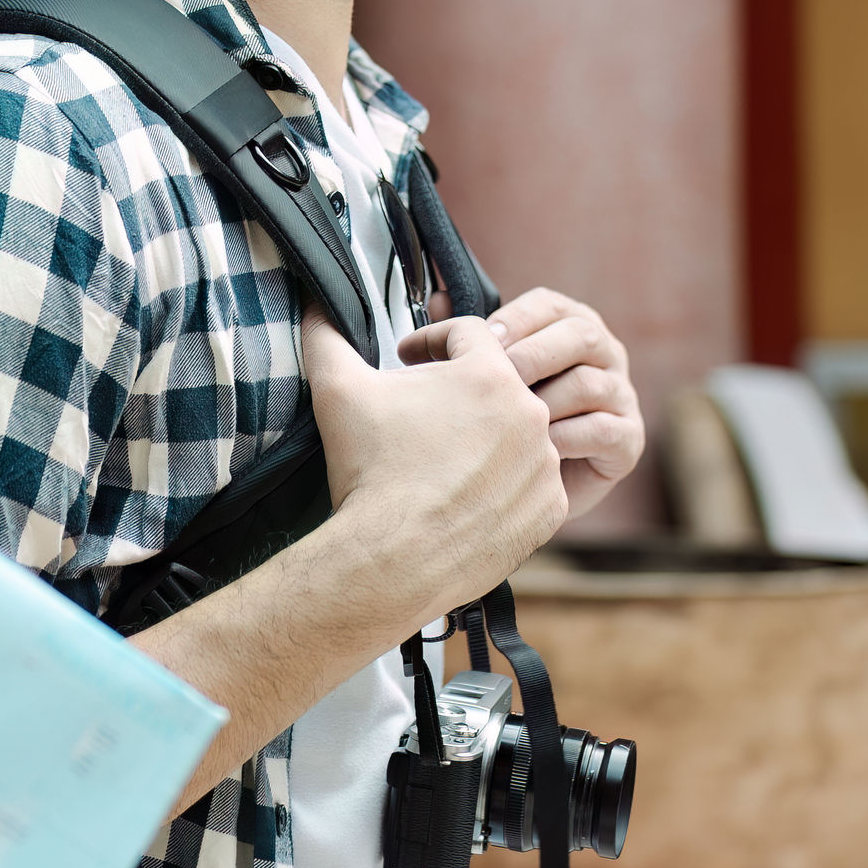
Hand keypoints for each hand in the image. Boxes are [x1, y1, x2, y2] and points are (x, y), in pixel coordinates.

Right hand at [301, 311, 566, 612]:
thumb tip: (317, 304)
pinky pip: (532, 483)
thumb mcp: (337, 390)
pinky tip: (469, 494)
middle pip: (497, 385)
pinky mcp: (550, 508)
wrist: (392, 562)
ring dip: (487, 438)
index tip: (410, 359)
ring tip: (444, 459)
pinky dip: (506, 484)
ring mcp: (545, 464)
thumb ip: (327, 335)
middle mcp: (531, 413)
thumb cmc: (369, 473)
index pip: (468, 333)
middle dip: (459, 393)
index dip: (432, 341)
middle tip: (423, 414)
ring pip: (518, 434)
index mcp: (489, 374)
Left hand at [489, 289, 644, 521]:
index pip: (550, 305)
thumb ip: (467, 338)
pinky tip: (531, 452)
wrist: (526, 491)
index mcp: (569, 326)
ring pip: (589, 384)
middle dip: (531, 356)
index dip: (516, 319)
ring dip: (543, 403)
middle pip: (580, 335)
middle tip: (494, 383)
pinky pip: (602, 430)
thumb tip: (441, 302)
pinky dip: (563, 440)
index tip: (484, 341)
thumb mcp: (485, 377)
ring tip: (507, 424)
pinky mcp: (629, 439)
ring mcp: (621, 395)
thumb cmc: (508, 423)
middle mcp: (605, 354)